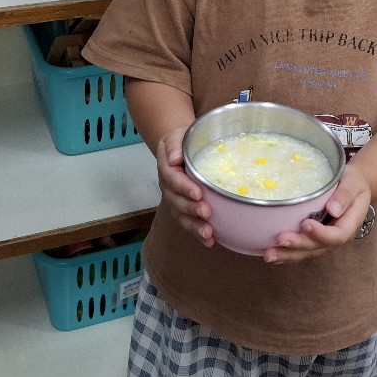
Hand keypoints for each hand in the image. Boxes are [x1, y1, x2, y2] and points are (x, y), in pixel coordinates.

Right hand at [155, 127, 214, 246]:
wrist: (179, 148)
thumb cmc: (181, 140)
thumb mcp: (176, 135)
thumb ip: (175, 144)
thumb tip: (175, 159)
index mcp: (166, 168)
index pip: (173, 179)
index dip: (184, 187)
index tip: (198, 193)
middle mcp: (168, 187)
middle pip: (176, 201)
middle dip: (191, 209)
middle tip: (207, 212)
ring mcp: (175, 200)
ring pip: (181, 216)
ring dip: (194, 226)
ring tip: (208, 233)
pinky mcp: (184, 208)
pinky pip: (188, 222)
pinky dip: (197, 233)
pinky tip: (210, 241)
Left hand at [262, 162, 371, 263]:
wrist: (353, 186)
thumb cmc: (354, 183)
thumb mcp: (354, 184)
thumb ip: (345, 196)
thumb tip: (332, 209)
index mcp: (349, 225)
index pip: (336, 235)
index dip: (320, 233)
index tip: (306, 224)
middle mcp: (336, 237)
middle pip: (317, 247)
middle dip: (298, 246)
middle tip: (280, 240)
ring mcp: (324, 239)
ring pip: (307, 252)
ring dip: (288, 254)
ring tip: (269, 255)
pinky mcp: (314, 237)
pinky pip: (301, 249)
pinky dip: (287, 253)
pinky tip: (272, 253)